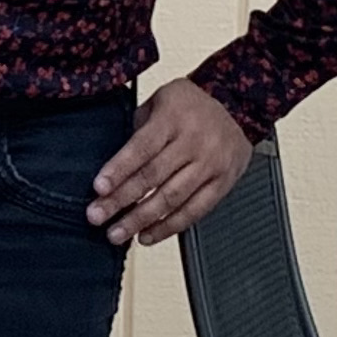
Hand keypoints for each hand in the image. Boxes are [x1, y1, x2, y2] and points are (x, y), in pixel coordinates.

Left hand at [90, 80, 254, 246]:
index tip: (99, 188)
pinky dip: (169, 226)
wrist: (238, 105)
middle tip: (97, 216)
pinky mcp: (223, 183)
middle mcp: (194, 142)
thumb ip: (138, 131)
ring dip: (141, 220)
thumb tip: (115, 168)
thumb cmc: (191, 105)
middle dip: (121, 200)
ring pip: (173, 199)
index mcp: (173, 118)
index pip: (142, 148)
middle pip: (153, 177)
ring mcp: (210, 165)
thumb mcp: (159, 102)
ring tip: (118, 233)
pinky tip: (148, 235)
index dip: (119, 170)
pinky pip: (195, 211)